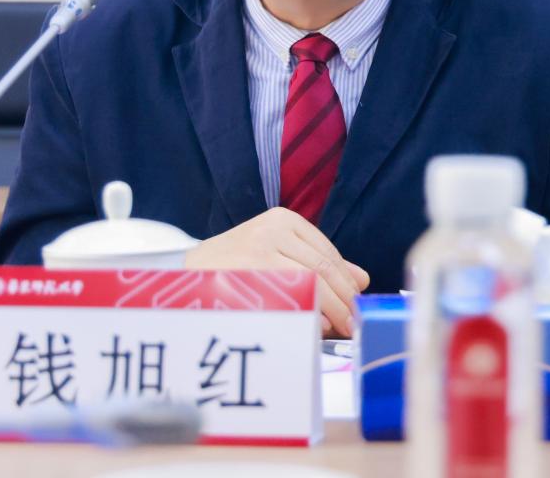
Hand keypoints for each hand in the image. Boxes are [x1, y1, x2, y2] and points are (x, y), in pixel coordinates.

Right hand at [183, 207, 369, 336]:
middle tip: (354, 323)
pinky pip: (285, 298)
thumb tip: (362, 280)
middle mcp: (270, 230)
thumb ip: (320, 262)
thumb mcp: (280, 252)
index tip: (357, 304)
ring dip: (329, 309)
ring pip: (307, 283)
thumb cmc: (240, 266)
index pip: (327, 254)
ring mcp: (256, 252)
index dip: (346, 282)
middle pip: (320, 269)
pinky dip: (305, 314)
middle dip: (342, 299)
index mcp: (283, 220)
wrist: (187, 274)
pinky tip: (313, 326)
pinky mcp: (244, 276)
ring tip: (338, 328)